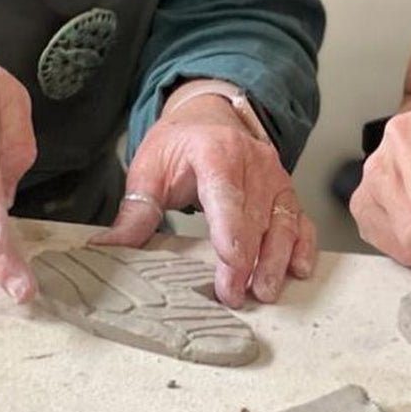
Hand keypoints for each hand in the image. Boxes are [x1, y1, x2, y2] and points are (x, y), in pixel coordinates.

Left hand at [95, 92, 315, 307]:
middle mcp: (253, 161)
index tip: (229, 261)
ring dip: (276, 258)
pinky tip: (299, 268)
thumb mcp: (149, 170)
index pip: (226, 193)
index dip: (230, 229)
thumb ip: (135, 212)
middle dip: (248, 259)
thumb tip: (106, 247)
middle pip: (255, 215)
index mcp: (215, 151)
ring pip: (283, 220)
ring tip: (265, 291)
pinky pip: (301, 219)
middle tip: (235, 295)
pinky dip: (304, 244)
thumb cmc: (179, 145)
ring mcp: (274, 176)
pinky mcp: (286, 191)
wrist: (209, 116)